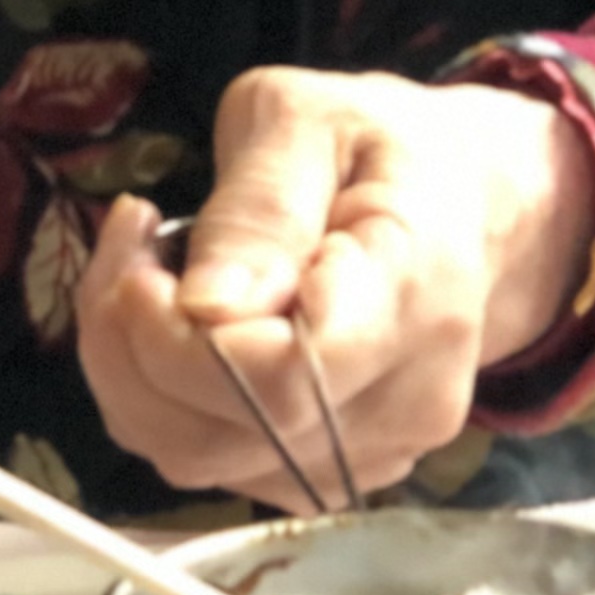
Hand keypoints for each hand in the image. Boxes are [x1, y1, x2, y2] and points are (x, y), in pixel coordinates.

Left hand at [74, 69, 594, 506]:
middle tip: (129, 239)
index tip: (144, 238)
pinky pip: (211, 462)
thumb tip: (203, 306)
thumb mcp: (307, 121)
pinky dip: (157, 398)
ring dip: (132, 371)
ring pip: (202, 459)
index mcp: (414, 289)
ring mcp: (376, 452)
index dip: (182, 335)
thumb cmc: (379, 145)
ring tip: (143, 271)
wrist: (466, 206)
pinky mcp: (333, 473)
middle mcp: (408, 399)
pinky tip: (172, 322)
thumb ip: (259, 208)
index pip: (287, 376)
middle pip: (231, 430)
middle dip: (134, 342)